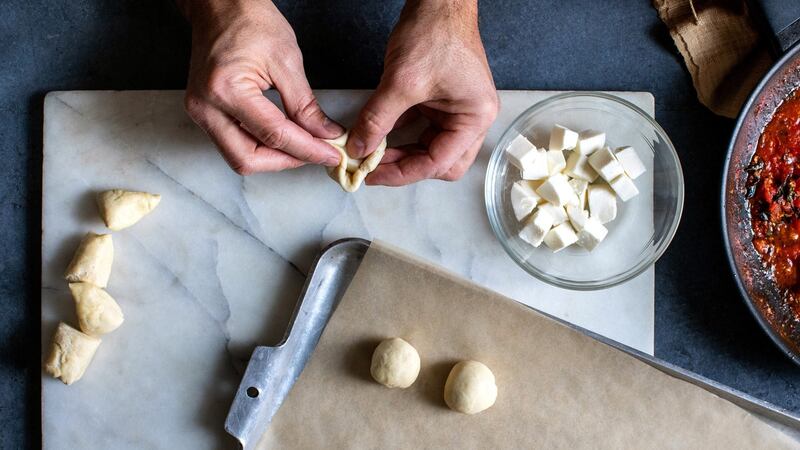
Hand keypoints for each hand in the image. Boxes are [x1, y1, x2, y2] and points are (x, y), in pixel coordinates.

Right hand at [179, 0, 343, 174]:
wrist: (220, 6)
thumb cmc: (250, 22)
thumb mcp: (287, 60)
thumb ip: (306, 105)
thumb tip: (325, 135)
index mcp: (226, 89)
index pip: (274, 135)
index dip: (307, 149)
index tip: (331, 154)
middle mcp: (205, 107)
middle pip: (248, 159)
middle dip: (287, 161)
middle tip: (318, 153)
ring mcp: (200, 113)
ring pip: (239, 157)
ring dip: (274, 158)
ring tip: (304, 146)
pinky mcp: (204, 114)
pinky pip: (234, 143)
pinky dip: (261, 146)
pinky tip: (284, 139)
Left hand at [346, 0, 497, 184]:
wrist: (438, 1)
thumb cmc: (434, 33)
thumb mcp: (401, 83)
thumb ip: (377, 120)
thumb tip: (358, 148)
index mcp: (474, 118)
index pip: (438, 163)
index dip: (402, 173)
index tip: (372, 174)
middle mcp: (472, 118)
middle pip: (440, 163)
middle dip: (406, 167)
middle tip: (372, 166)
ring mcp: (458, 110)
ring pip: (430, 148)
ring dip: (402, 152)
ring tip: (371, 153)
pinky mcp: (443, 101)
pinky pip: (422, 129)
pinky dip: (401, 135)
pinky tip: (379, 135)